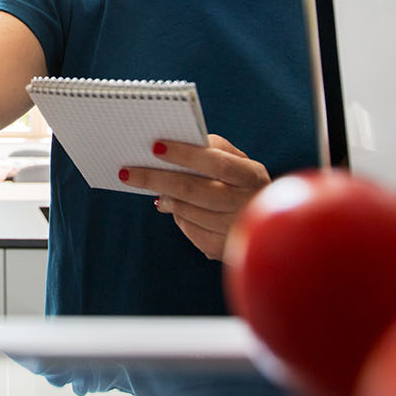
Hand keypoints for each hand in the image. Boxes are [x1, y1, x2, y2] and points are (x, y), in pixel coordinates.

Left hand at [120, 134, 269, 260]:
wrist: (268, 224)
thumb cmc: (242, 181)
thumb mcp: (238, 161)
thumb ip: (213, 148)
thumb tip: (177, 147)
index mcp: (252, 176)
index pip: (217, 163)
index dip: (185, 155)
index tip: (155, 146)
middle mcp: (246, 205)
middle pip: (193, 191)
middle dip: (156, 179)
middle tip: (127, 172)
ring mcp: (234, 231)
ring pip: (186, 212)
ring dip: (164, 198)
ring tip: (149, 186)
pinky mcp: (220, 249)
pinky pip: (188, 230)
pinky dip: (177, 215)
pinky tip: (172, 205)